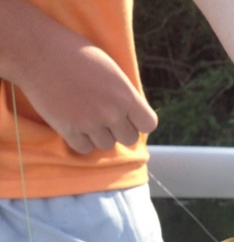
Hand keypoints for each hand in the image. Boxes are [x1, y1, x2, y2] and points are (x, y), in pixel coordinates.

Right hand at [23, 45, 157, 153]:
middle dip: (120, 130)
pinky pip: (84, 148)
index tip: (129, 116)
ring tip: (87, 116)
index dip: (139, 121)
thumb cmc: (74, 53)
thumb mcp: (110, 69)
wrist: (36, 51)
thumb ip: (124, 94)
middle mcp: (111, 112)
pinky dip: (81, 141)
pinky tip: (75, 125)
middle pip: (129, 139)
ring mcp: (90, 123)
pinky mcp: (68, 130)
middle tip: (105, 117)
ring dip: (99, 135)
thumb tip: (133, 114)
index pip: (148, 124)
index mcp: (125, 95)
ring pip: (106, 144)